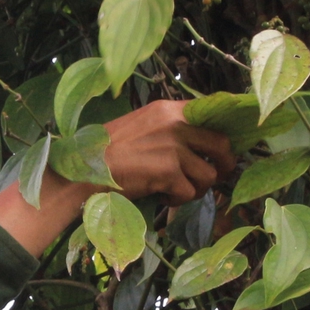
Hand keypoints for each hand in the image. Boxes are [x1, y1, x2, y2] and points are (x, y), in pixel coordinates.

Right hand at [101, 99, 233, 203]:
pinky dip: (176, 200)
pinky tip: (160, 197)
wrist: (86, 168)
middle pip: (221, 145)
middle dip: (224, 165)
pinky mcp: (169, 172)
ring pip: (208, 175)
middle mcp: (176, 124)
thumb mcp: (142, 125)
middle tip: (216, 176)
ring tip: (174, 190)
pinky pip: (188, 193)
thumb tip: (198, 143)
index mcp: (169, 109)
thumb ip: (169, 128)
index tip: (220, 150)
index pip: (211, 114)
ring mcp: (174, 148)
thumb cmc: (108, 150)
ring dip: (195, 188)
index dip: (221, 135)